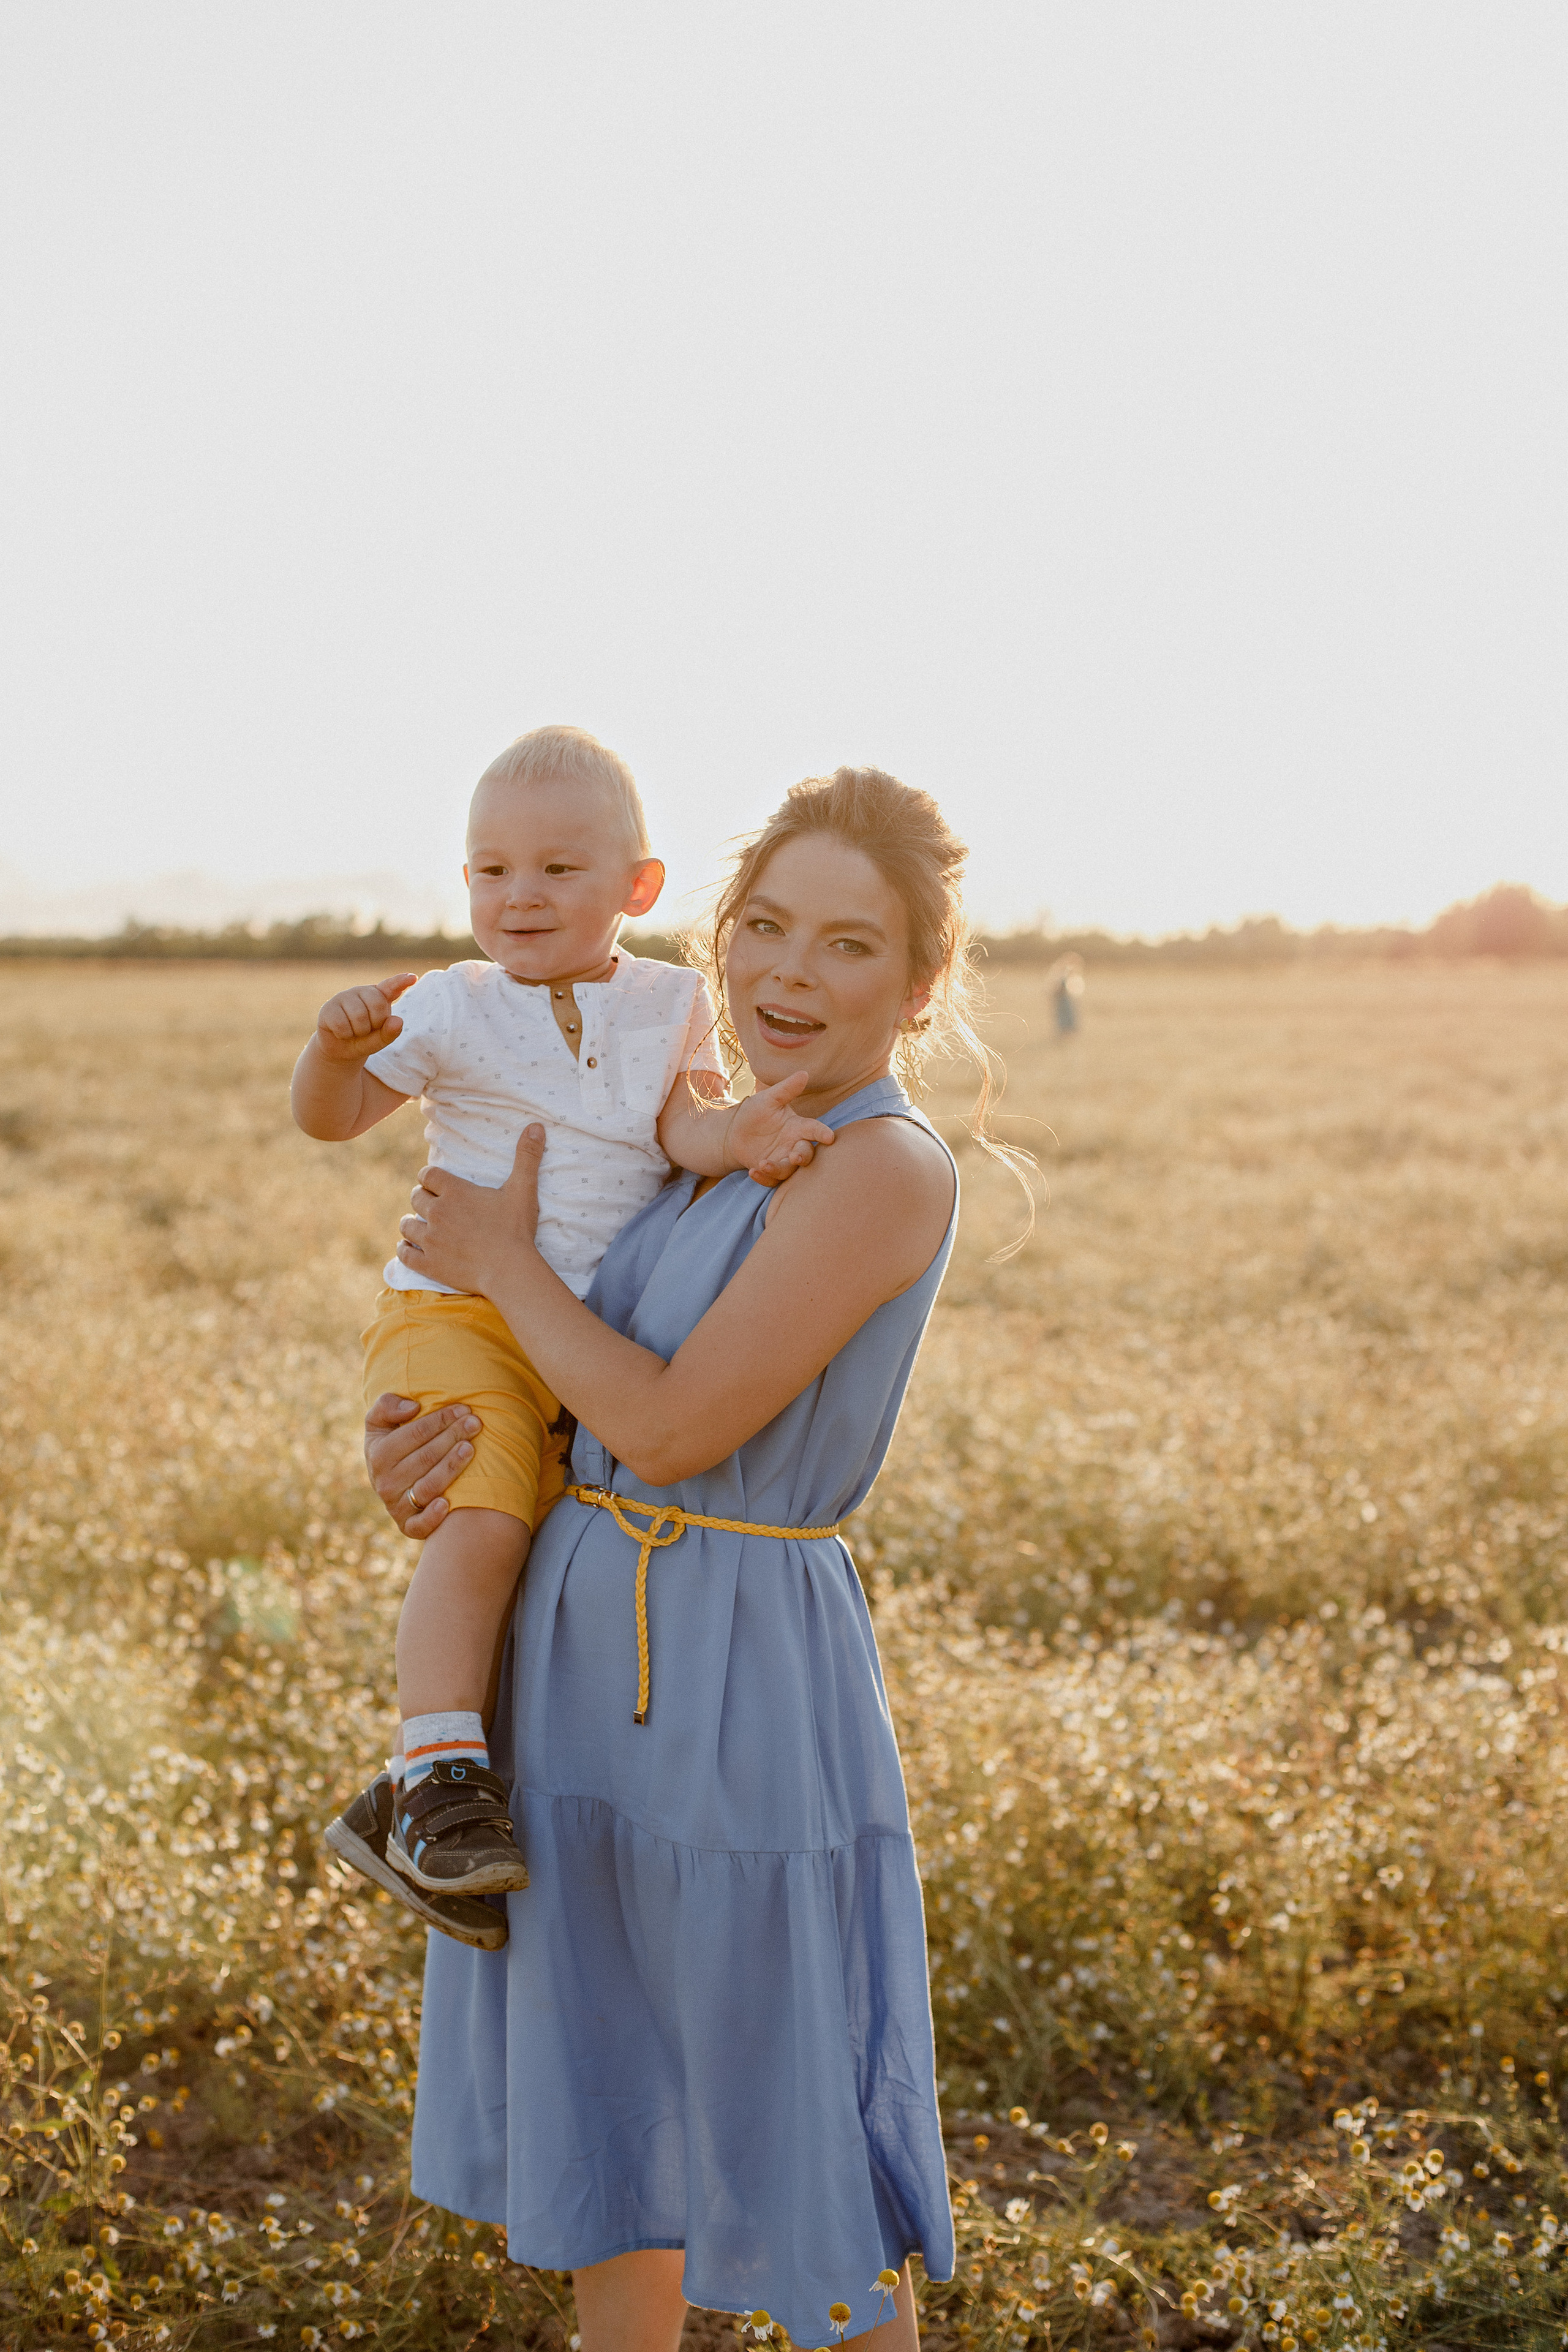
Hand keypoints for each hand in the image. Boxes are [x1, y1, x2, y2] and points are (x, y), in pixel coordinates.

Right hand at [314, 973, 417, 1063]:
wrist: (338, 1049)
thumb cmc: (363, 1039)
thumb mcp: (380, 1040)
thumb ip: (390, 1032)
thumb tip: (398, 1021)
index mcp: (379, 996)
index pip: (391, 985)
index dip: (401, 981)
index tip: (412, 977)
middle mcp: (362, 991)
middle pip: (378, 1005)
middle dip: (375, 1024)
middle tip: (367, 1029)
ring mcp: (344, 997)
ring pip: (359, 1017)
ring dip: (359, 1032)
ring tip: (354, 1031)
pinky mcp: (328, 1007)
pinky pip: (342, 1025)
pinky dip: (344, 1035)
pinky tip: (341, 1032)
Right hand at [365, 1392, 481, 1537]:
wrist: (388, 1481)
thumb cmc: (392, 1444)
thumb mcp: (380, 1422)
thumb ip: (387, 1406)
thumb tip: (412, 1407)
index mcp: (378, 1455)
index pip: (415, 1434)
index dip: (440, 1419)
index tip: (462, 1409)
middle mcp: (385, 1483)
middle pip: (426, 1457)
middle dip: (453, 1436)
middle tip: (475, 1423)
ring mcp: (396, 1506)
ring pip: (427, 1487)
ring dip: (450, 1468)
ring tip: (470, 1448)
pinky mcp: (407, 1526)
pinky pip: (418, 1526)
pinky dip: (432, 1517)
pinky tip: (448, 1503)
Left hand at [398, 1122, 545, 1290]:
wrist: (509, 1270)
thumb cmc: (516, 1229)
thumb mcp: (523, 1189)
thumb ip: (527, 1157)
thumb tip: (536, 1125)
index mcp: (455, 1192)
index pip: (428, 1175)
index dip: (430, 1178)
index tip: (435, 1183)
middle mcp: (437, 1212)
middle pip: (416, 1198)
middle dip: (422, 1199)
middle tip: (432, 1205)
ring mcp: (430, 1240)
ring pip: (406, 1225)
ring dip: (411, 1224)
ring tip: (419, 1225)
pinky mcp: (429, 1264)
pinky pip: (405, 1254)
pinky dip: (405, 1250)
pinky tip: (410, 1249)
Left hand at [724, 1071, 835, 1186]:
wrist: (734, 1132)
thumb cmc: (755, 1112)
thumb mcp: (768, 1099)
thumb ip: (786, 1089)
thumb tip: (804, 1073)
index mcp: (797, 1127)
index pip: (814, 1130)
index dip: (822, 1133)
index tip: (829, 1137)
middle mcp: (793, 1144)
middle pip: (806, 1154)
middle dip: (802, 1156)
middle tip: (794, 1156)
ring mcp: (782, 1159)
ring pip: (789, 1170)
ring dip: (779, 1169)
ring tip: (763, 1164)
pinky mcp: (770, 1171)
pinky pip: (772, 1180)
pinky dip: (764, 1178)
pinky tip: (753, 1172)